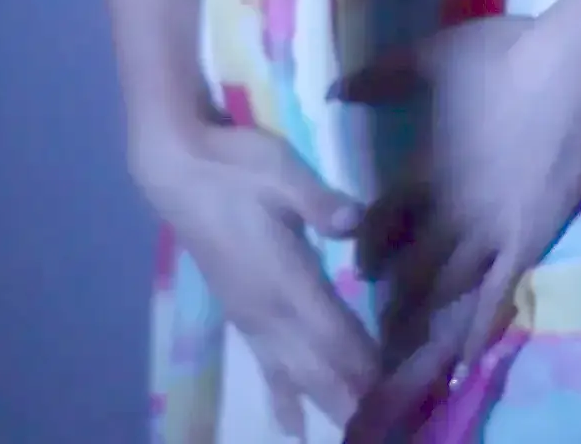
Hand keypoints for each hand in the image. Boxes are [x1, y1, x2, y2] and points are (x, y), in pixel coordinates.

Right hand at [135, 121, 377, 434]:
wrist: (176, 169)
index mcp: (286, 279)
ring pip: (296, 377)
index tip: (404, 399)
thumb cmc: (234, 164)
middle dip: (356, 403)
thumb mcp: (280, 169)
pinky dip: (285, 400)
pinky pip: (269, 370)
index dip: (369, 371)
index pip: (337, 338)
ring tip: (357, 435)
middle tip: (392, 427)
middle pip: (321, 371)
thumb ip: (317, 199)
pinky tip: (294, 426)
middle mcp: (269, 311)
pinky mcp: (241, 315)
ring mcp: (252, 318)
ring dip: (329, 406)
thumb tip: (352, 219)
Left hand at [329, 16, 580, 440]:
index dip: (368, 248)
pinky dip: (479, 328)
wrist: (572, 75)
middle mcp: (449, 212)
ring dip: (426, 319)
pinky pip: (500, 295)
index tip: (361, 267)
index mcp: (422, 172)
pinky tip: (464, 358)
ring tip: (408, 350)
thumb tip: (330, 91)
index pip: (380, 224)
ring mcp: (491, 232)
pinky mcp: (530, 241)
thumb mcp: (429, 58)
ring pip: (448, 289)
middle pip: (411, 267)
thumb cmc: (501, 61)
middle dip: (393, 297)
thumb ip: (379, 78)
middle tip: (380, 321)